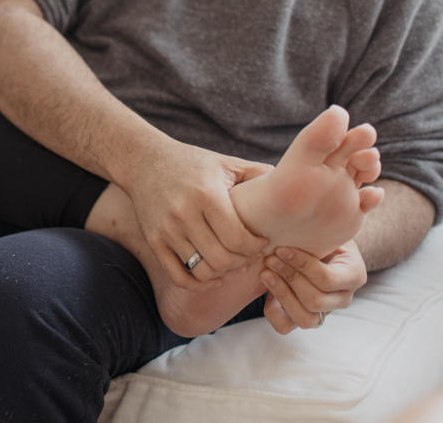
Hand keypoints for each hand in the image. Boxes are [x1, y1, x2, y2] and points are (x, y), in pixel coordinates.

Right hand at [126, 138, 271, 289]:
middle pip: (222, 259)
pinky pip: (180, 276)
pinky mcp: (154, 240)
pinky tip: (211, 274)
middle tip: (248, 255)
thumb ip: (258, 175)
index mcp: (206, 194)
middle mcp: (183, 213)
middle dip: (241, 262)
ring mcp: (166, 229)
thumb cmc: (192, 163)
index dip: (256, 248)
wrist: (143, 160)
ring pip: (202, 270)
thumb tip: (299, 185)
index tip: (261, 242)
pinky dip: (199, 282)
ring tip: (231, 261)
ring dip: (222, 272)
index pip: (239, 239)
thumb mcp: (226, 163)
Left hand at [259, 239, 367, 333]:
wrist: (315, 244)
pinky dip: (273, 312)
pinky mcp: (302, 316)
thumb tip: (309, 217)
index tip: (281, 248)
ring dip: (281, 294)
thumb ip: (321, 229)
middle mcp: (342, 298)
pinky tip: (265, 290)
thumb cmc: (319, 233)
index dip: (302, 265)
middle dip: (289, 278)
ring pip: (305, 319)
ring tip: (265, 272)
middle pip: (315, 301)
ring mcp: (323, 312)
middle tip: (270, 258)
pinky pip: (286, 327)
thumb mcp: (325, 229)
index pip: (328, 280)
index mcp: (354, 275)